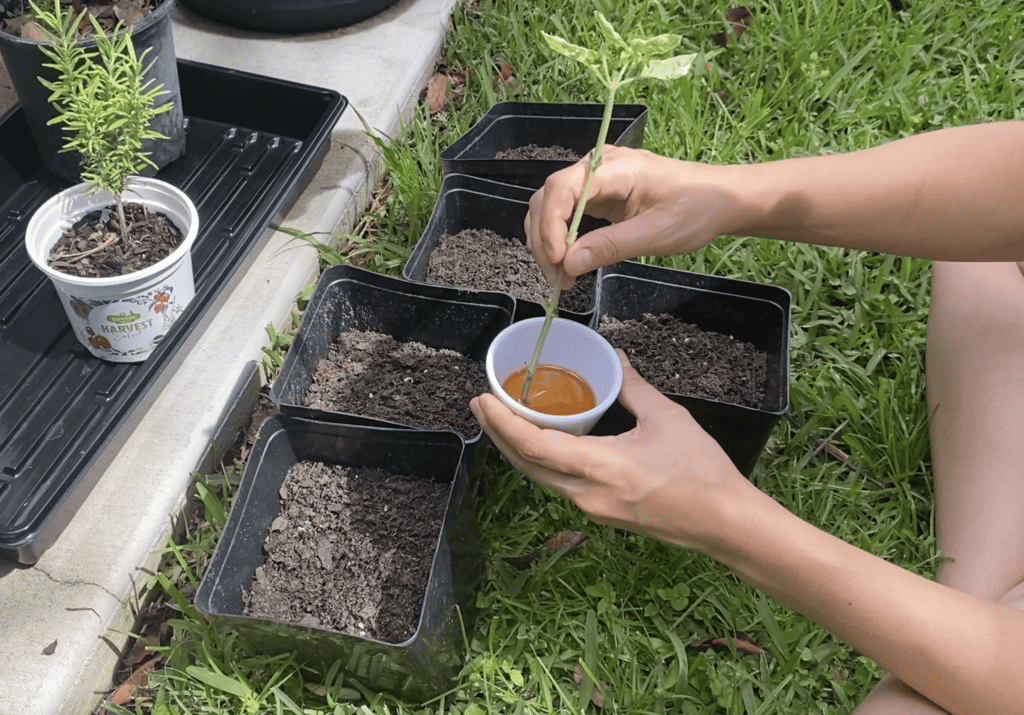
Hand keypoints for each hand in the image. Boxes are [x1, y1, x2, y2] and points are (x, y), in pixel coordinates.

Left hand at [469, 350, 747, 551]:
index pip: (535, 447)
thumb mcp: (668, 418)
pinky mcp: (600, 513)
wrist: (724, 522)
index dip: (503, 424)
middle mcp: (587, 494)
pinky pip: (558, 484)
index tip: (484, 400)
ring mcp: (592, 508)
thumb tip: (616, 359)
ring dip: (516, 449)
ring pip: (539, 477)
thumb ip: (634, 387)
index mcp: (601, 468)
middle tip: (480, 404)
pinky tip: (538, 443)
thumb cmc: (702, 472)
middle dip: (498, 434)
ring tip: (500, 420)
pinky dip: (540, 461)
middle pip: (526, 465)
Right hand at [525, 146, 739, 287]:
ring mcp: (597, 179)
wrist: (719, 199)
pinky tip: (569, 261)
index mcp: (616, 168)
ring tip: (562, 276)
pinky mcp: (599, 194)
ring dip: (547, 241)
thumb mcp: (657, 234)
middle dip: (544, 240)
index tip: (558, 261)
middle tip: (557, 278)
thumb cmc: (696, 208)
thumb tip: (569, 264)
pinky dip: (560, 238)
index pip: (562, 189)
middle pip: (548, 198)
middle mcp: (599, 166)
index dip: (551, 226)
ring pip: (551, 206)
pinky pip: (566, 213)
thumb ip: (611, 246)